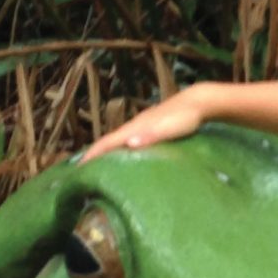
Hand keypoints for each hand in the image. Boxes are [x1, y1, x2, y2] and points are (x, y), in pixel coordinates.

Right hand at [80, 88, 207, 162]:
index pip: (108, 142)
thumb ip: (152, 135)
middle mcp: (134, 126)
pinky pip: (127, 141)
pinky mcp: (149, 129)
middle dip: (93, 156)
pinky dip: (118, 150)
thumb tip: (130, 144)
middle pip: (108, 142)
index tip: (78, 169)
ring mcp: (141, 127)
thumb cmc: (186, 117)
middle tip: (81, 174)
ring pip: (117, 141)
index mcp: (136, 127)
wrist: (198, 102)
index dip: (92, 155)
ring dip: (104, 154)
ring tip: (96, 169)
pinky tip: (121, 158)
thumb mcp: (171, 128)